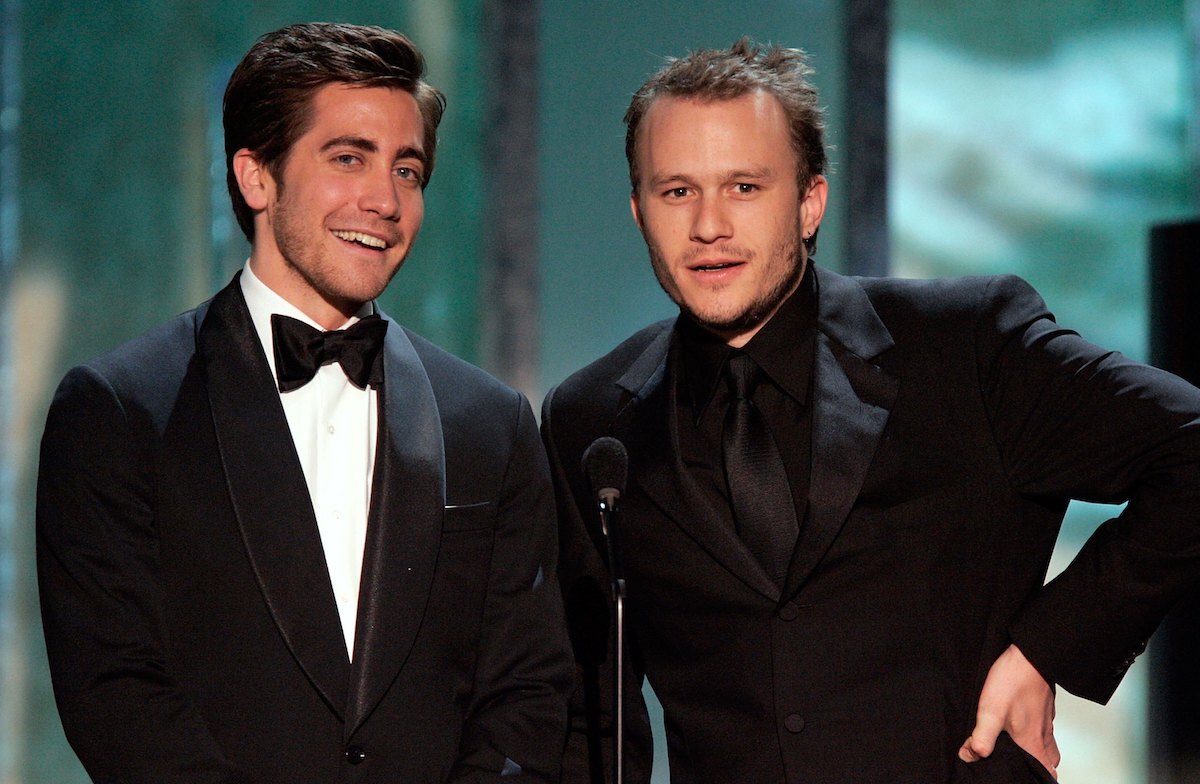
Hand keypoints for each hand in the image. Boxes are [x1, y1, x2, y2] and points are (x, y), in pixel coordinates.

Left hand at [959, 644, 1059, 778]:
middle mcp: (1043, 733)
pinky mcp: (1043, 705)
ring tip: (1020, 748)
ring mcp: (1045, 719)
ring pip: (1047, 743)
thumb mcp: (991, 712)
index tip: (1022, 777)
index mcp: (1032, 741)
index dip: (1036, 777)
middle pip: (1048, 761)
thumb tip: (970, 756)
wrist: (1030, 654)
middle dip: (1038, 767)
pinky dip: (1036, 731)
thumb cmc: (1014, 682)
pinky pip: (1043, 726)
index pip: (1044, 771)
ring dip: (1038, 750)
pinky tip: (1020, 722)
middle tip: (1021, 765)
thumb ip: (981, 737)